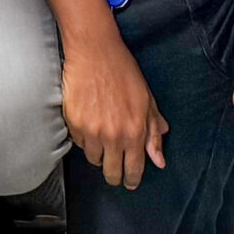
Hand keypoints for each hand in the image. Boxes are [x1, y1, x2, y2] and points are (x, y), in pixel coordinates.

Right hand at [64, 31, 167, 189]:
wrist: (95, 51)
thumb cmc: (123, 72)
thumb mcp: (147, 101)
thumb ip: (153, 133)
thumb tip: (159, 160)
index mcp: (135, 131)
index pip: (134, 169)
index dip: (132, 179)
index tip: (130, 182)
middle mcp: (113, 135)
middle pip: (111, 172)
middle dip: (115, 175)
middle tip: (115, 172)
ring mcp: (91, 131)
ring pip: (94, 159)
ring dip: (99, 154)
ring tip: (102, 141)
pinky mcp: (73, 123)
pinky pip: (79, 143)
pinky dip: (85, 140)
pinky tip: (90, 126)